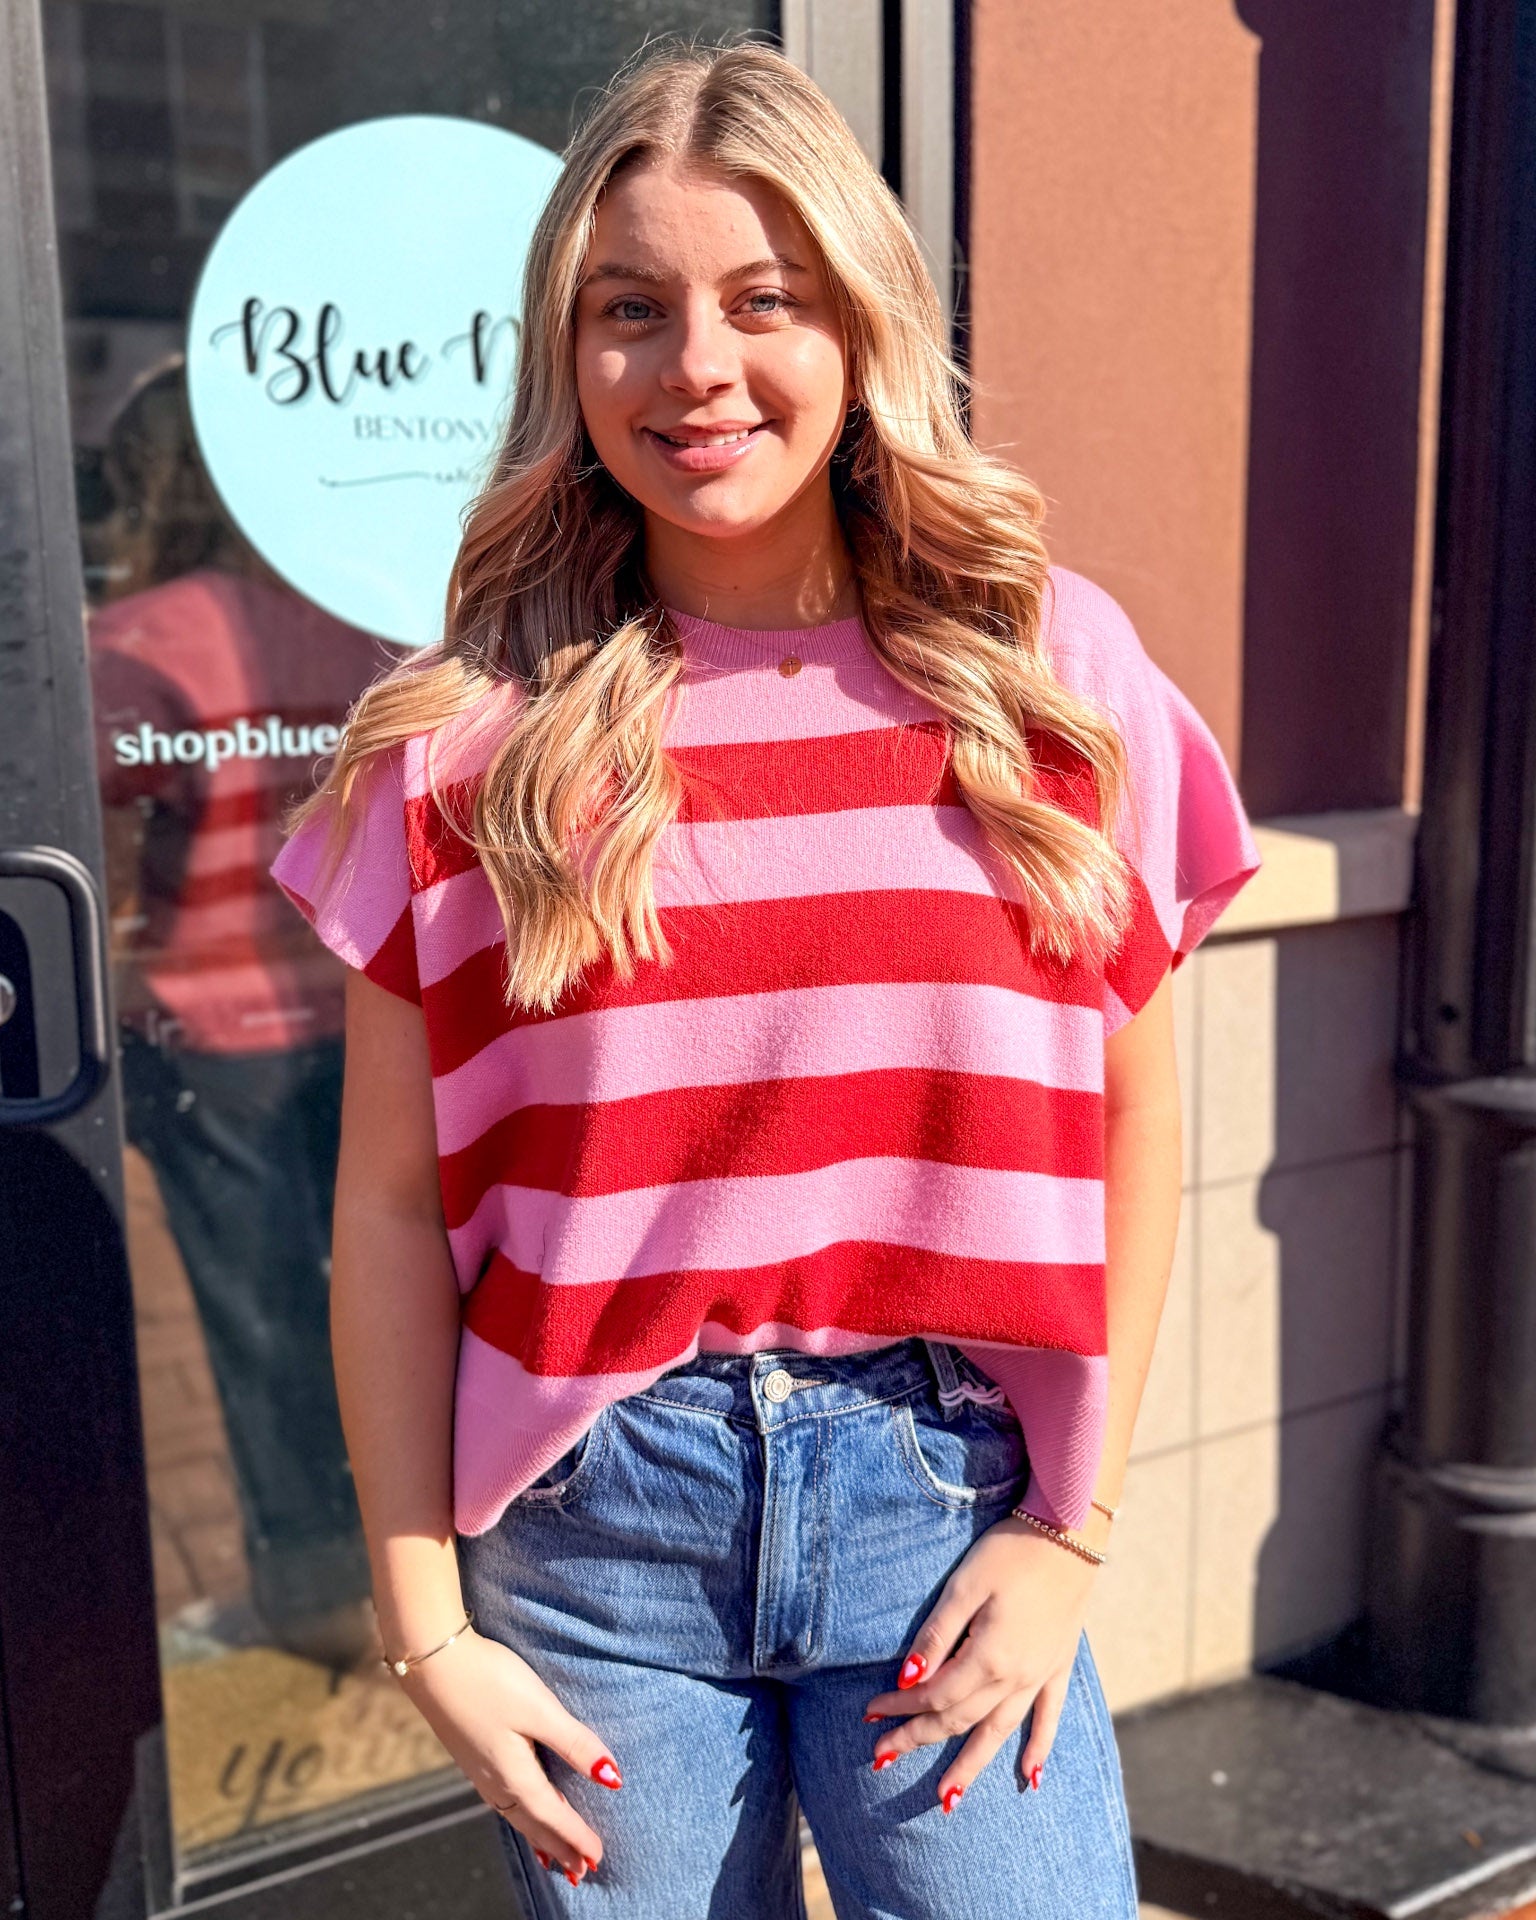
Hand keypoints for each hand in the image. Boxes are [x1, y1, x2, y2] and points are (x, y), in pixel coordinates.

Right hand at [395, 1627, 622, 1884]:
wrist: (431, 1662)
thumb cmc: (488, 1680)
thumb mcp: (540, 1709)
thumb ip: (575, 1743)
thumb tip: (612, 1778)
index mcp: (515, 1776)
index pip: (554, 1817)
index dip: (577, 1838)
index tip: (598, 1858)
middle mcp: (495, 1782)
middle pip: (534, 1825)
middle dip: (559, 1848)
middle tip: (580, 1872)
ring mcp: (479, 1770)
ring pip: (516, 1816)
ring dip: (538, 1837)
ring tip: (553, 1856)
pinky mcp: (471, 1754)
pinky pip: (502, 1803)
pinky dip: (519, 1818)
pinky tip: (519, 1809)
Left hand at [861, 1510, 1107, 1809]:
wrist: (1069, 1535)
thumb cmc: (1009, 1553)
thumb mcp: (965, 1587)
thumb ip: (936, 1637)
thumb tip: (907, 1680)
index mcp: (989, 1659)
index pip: (935, 1697)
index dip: (901, 1708)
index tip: (869, 1715)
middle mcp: (1016, 1678)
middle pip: (959, 1721)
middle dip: (919, 1740)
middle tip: (882, 1759)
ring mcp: (1040, 1676)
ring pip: (999, 1733)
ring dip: (970, 1766)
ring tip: (946, 1799)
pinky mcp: (1059, 1666)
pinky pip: (1049, 1719)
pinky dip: (1039, 1750)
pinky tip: (1030, 1778)